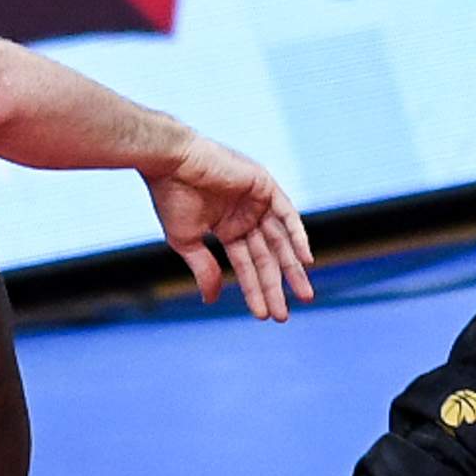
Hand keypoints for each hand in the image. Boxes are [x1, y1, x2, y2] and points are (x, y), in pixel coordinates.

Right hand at [143, 131, 315, 321]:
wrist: (170, 160)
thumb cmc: (171, 196)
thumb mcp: (186, 240)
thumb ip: (204, 268)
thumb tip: (212, 300)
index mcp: (226, 226)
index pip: (246, 263)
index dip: (254, 289)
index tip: (263, 315)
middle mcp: (244, 215)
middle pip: (267, 256)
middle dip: (276, 285)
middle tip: (284, 315)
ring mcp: (255, 200)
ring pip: (280, 240)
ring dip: (292, 267)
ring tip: (304, 295)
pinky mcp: (263, 185)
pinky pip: (287, 214)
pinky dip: (297, 235)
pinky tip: (305, 260)